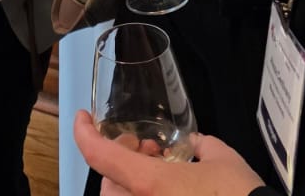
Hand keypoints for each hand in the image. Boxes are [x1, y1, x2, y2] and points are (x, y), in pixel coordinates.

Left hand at [75, 110, 262, 194]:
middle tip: (143, 148)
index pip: (98, 156)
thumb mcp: (222, 159)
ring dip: (133, 182)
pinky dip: (145, 194)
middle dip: (120, 160)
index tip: (82, 117)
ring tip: (160, 170)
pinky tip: (170, 188)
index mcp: (148, 184)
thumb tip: (194, 143)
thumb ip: (201, 145)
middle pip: (109, 182)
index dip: (83, 133)